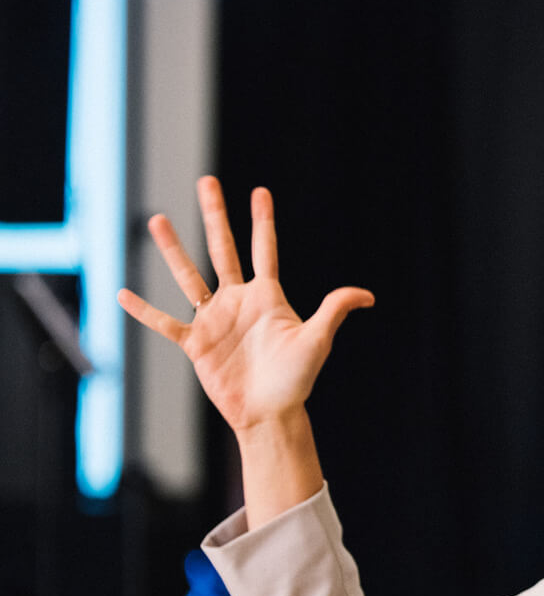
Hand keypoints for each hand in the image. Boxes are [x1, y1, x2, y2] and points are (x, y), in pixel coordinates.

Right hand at [118, 177, 374, 433]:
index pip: (264, 250)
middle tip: (206, 182)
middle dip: (216, 216)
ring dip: (173, 249)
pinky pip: (165, 323)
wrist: (270, 413)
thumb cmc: (297, 379)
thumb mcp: (318, 340)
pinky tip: (123, 294)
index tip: (260, 191)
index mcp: (267, 297)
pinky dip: (144, 311)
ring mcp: (214, 320)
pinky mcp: (196, 344)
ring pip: (189, 276)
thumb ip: (335, 310)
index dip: (262, 221)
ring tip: (157, 218)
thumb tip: (368, 296)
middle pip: (223, 249)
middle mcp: (238, 302)